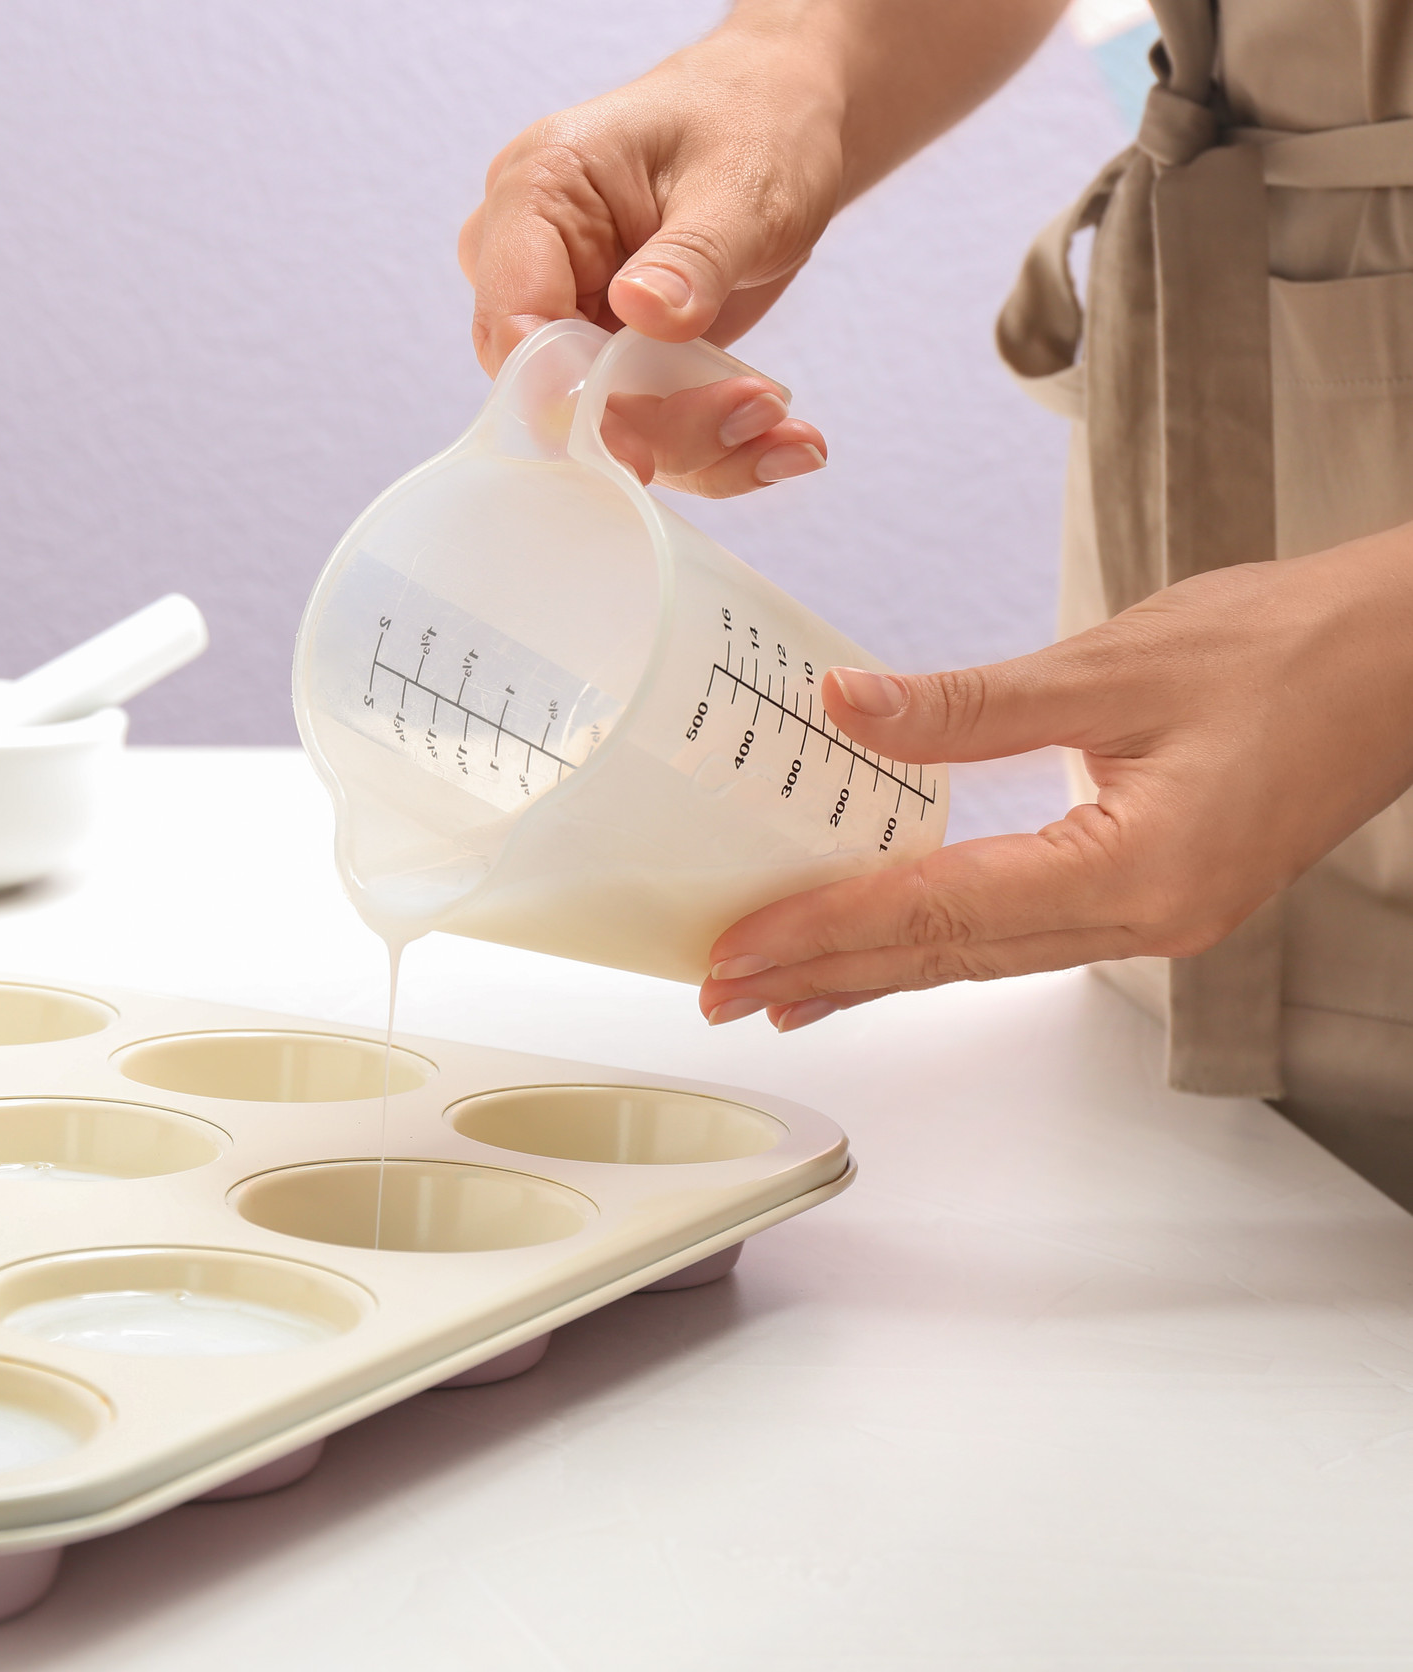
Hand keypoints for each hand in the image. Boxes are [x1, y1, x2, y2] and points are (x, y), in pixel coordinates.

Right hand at [458, 31, 845, 493]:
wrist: (780, 120)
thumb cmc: (753, 122)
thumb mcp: (741, 181)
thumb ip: (692, 253)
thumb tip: (640, 311)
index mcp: (536, 192)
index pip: (513, 317)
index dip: (565, 392)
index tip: (641, 443)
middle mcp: (531, 262)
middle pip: (552, 389)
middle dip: (655, 425)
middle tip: (755, 413)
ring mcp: (564, 315)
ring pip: (598, 425)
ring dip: (698, 447)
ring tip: (790, 434)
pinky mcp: (605, 357)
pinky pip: (641, 427)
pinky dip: (712, 448)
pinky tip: (782, 443)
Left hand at [697, 527, 1412, 1030]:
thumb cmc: (1296, 645)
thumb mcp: (1115, 664)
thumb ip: (968, 704)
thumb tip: (842, 707)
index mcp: (1137, 871)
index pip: (940, 912)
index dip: (826, 931)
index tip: (735, 950)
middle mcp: (1146, 919)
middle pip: (950, 957)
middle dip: (828, 974)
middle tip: (719, 992)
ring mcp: (1159, 918)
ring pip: (983, 957)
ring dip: (875, 971)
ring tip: (777, 989)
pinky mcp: (1163, 894)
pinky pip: (1023, 934)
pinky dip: (939, 942)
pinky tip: (886, 947)